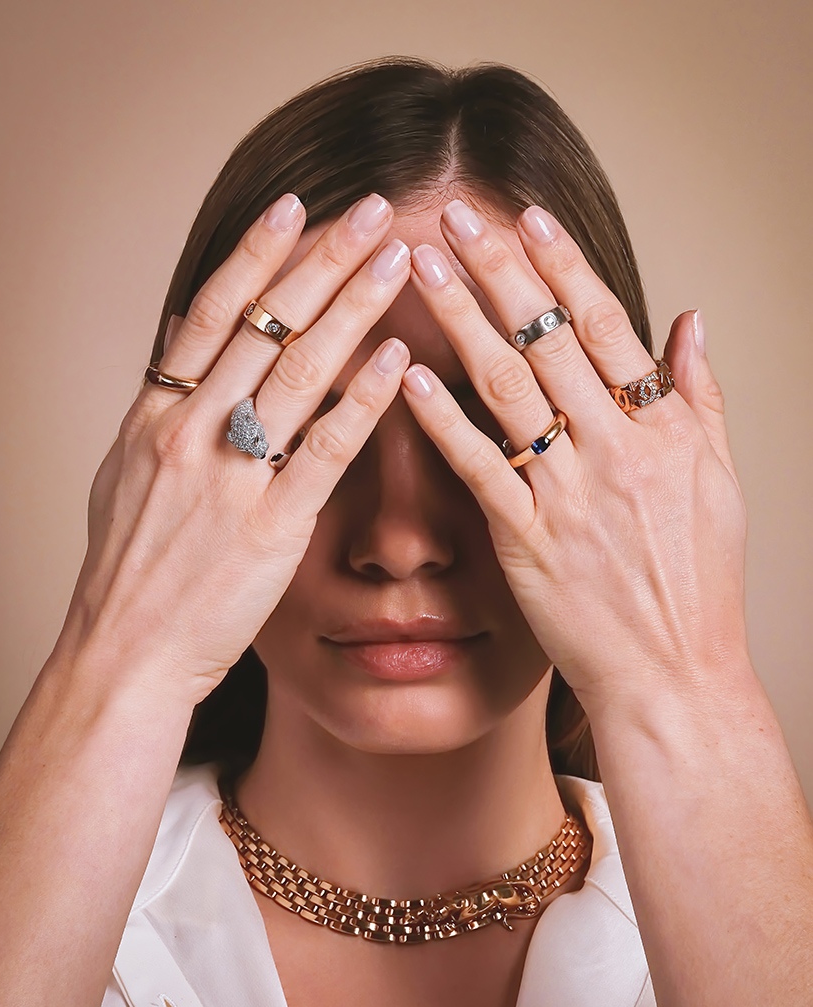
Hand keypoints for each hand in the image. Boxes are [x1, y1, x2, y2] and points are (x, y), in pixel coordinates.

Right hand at [64, 193, 410, 704]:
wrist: (125, 654)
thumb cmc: (129, 573)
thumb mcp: (126, 477)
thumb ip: (158, 412)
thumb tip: (177, 353)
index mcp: (155, 415)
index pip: (209, 313)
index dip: (255, 256)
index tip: (296, 208)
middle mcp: (189, 431)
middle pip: (263, 326)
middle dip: (322, 261)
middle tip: (371, 210)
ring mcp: (228, 477)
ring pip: (297, 372)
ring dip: (352, 308)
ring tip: (397, 259)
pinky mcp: (269, 527)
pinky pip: (321, 450)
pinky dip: (359, 400)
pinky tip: (394, 358)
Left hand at [402, 199, 747, 717]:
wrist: (674, 672)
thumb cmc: (699, 580)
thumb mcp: (719, 479)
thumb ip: (700, 394)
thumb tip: (690, 319)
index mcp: (664, 428)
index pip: (607, 325)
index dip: (563, 265)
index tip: (526, 214)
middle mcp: (617, 450)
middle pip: (548, 341)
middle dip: (498, 270)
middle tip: (455, 214)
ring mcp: (570, 494)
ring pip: (508, 389)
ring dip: (463, 320)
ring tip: (423, 267)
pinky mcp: (527, 539)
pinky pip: (480, 467)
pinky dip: (443, 418)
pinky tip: (408, 372)